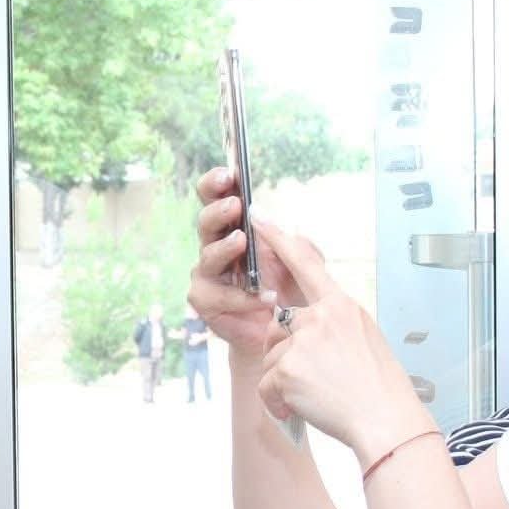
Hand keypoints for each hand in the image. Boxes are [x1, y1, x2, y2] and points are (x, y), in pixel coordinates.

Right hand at [187, 167, 304, 358]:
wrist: (284, 334)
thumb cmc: (291, 291)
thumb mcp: (303, 263)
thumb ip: (295, 243)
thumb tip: (271, 222)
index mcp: (235, 228)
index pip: (217, 198)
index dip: (216, 184)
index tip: (228, 174)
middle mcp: (216, 248)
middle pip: (205, 222)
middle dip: (218, 211)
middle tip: (234, 205)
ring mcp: (208, 275)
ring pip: (207, 256)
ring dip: (226, 248)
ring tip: (242, 242)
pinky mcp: (205, 301)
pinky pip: (216, 295)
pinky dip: (241, 296)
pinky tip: (264, 296)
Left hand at [257, 226, 428, 459]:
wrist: (386, 421)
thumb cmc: (379, 388)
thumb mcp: (363, 339)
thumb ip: (330, 324)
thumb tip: (295, 324)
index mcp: (342, 306)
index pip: (306, 264)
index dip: (280, 240)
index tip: (260, 217)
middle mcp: (320, 317)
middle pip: (279, 326)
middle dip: (287, 353)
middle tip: (318, 379)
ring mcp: (303, 342)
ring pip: (272, 357)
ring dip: (284, 381)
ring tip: (317, 397)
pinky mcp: (287, 368)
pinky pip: (266, 384)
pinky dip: (278, 401)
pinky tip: (302, 408)